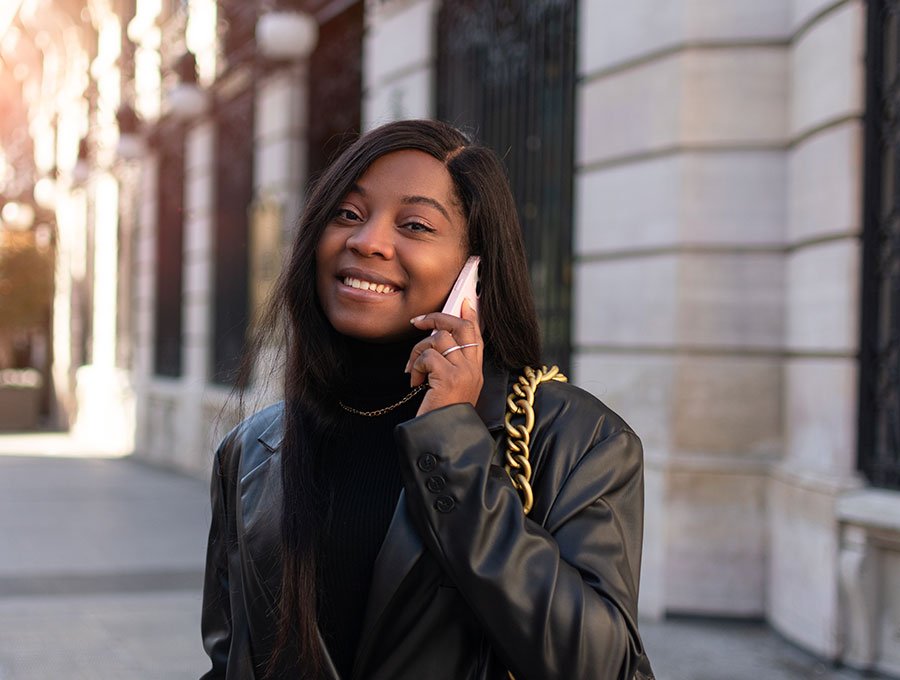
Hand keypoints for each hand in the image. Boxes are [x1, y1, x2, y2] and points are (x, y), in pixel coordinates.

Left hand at [406, 299, 483, 416]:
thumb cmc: (442, 415)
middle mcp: (473, 368)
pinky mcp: (449, 377)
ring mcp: (463, 372)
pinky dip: (416, 365)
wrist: (443, 436)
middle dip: (437, 319)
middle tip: (419, 323)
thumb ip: (451, 367)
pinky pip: (428, 356)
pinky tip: (414, 382)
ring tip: (413, 369)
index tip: (463, 302)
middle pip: (460, 327)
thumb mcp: (452, 388)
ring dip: (418, 350)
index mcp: (475, 370)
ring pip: (439, 339)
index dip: (469, 316)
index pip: (476, 335)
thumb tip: (438, 345)